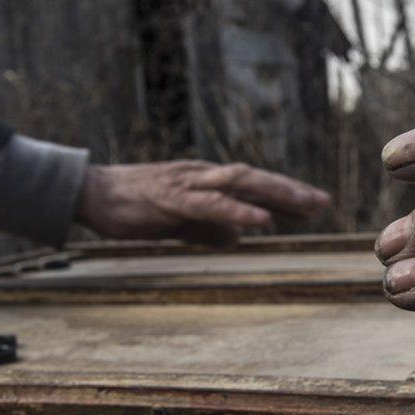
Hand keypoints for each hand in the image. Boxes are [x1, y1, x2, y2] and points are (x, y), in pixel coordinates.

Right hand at [75, 161, 330, 244]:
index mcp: (204, 182)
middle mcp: (202, 176)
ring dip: (276, 195)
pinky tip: (261, 221)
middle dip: (291, 191)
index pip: (251, 186)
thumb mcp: (178, 222)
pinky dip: (239, 212)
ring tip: (306, 206)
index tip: (315, 205)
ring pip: (241, 184)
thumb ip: (207, 228)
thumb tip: (238, 238)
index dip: (283, 194)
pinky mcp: (172, 198)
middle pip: (255, 180)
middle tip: (324, 202)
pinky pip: (211, 205)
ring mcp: (188, 184)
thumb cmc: (131, 207)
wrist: (90, 192)